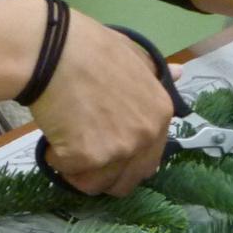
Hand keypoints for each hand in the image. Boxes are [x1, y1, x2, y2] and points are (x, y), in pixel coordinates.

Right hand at [30, 14, 174, 195]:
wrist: (56, 51)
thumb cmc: (92, 48)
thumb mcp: (135, 56)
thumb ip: (155, 74)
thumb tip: (180, 72)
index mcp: (160, 115)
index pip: (149, 162)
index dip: (124, 161)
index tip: (104, 148)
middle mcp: (145, 137)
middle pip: (125, 181)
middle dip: (102, 173)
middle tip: (82, 153)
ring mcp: (118, 149)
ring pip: (95, 184)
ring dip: (77, 169)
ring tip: (64, 140)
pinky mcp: (87, 157)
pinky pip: (67, 171)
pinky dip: (55, 159)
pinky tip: (52, 134)